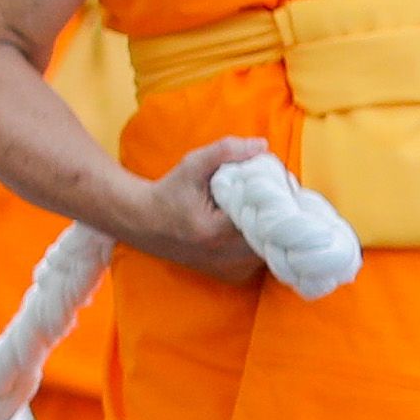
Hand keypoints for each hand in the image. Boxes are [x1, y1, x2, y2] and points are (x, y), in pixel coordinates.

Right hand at [107, 142, 272, 283]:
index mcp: (216, 231)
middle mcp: (226, 256)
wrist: (144, 223)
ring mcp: (231, 269)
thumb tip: (262, 145)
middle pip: (273, 234)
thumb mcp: (191, 166)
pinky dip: (262, 241)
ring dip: (271, 228)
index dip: (275, 198)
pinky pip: (262, 257)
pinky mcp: (233, 274)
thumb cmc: (168, 193)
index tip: (272, 185)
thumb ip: (225, 151)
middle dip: (276, 213)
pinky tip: (250, 226)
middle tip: (271, 195)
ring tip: (260, 209)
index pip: (265, 215)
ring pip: (272, 248)